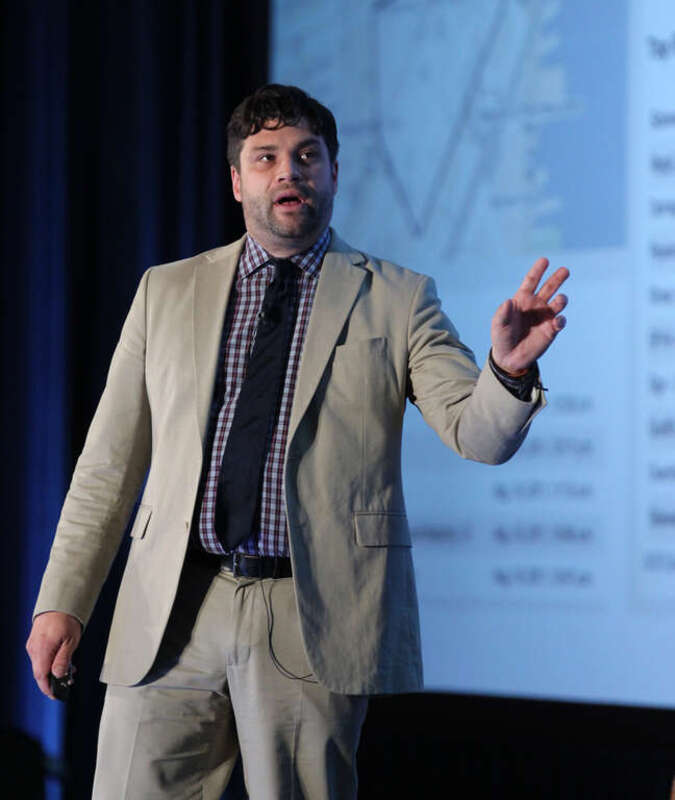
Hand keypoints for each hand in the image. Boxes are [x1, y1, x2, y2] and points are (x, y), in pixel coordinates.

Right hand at [26, 611, 81, 699]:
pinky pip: (41, 656)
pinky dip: (50, 661)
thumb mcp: (71, 641)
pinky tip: (61, 659)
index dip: (48, 688)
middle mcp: (34, 649)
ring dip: (53, 669)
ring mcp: (33, 644)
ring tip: (69, 669)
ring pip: (41, 664)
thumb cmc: (66, 618)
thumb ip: (63, 660)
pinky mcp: (35, 640)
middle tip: (68, 681)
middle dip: (54, 679)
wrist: (59, 601)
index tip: (56, 696)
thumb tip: (58, 675)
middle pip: (41, 672)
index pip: (41, 677)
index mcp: (42, 650)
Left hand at [490, 257, 568, 374]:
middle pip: (549, 287)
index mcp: (522, 299)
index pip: (531, 281)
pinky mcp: (551, 330)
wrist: (509, 357)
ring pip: (558, 302)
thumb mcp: (498, 325)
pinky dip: (560, 320)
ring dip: (561, 300)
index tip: (544, 260)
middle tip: (565, 270)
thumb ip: (502, 314)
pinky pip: (560, 321)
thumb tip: (508, 301)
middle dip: (557, 278)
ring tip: (560, 300)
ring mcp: (545, 316)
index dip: (538, 270)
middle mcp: (536, 305)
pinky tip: (556, 322)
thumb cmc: (502, 337)